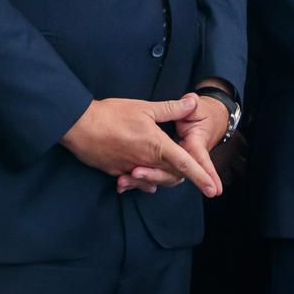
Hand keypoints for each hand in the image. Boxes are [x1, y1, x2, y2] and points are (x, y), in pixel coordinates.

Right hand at [62, 96, 218, 197]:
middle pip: (171, 176)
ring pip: (153, 180)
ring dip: (161, 178)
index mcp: (156, 146)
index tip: (214, 191)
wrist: (79, 126)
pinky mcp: (116, 171)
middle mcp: (145, 162)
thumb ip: (171, 108)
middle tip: (192, 174)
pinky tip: (141, 176)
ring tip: (167, 173)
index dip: (202, 177)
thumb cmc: (112, 114)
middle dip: (183, 176)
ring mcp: (129, 169)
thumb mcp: (145, 108)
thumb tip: (192, 102)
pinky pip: (135, 181)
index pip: (185, 165)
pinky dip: (142, 180)